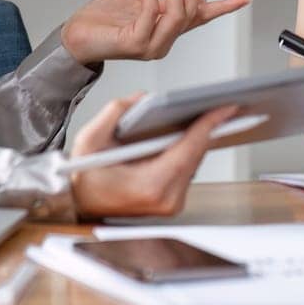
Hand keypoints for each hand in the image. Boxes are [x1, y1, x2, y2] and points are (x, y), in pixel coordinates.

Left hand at [61, 0, 248, 65]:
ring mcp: (151, 46)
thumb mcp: (141, 3)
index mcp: (167, 30)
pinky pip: (151, 12)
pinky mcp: (135, 43)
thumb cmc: (105, 20)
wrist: (76, 36)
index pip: (201, 18)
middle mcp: (163, 42)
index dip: (224, 8)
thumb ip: (165, 2)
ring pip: (178, 14)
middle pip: (192, 11)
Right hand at [70, 93, 238, 218]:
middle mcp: (166, 200)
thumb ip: (116, 112)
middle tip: (222, 104)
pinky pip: (187, 169)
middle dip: (208, 128)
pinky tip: (193, 132)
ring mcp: (170, 204)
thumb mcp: (89, 140)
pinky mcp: (170, 203)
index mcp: (151, 185)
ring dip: (200, 138)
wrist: (77, 207)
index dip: (209, 124)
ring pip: (194, 162)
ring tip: (210, 113)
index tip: (226, 107)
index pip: (189, 148)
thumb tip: (143, 98)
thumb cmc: (82, 179)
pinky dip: (189, 150)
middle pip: (197, 155)